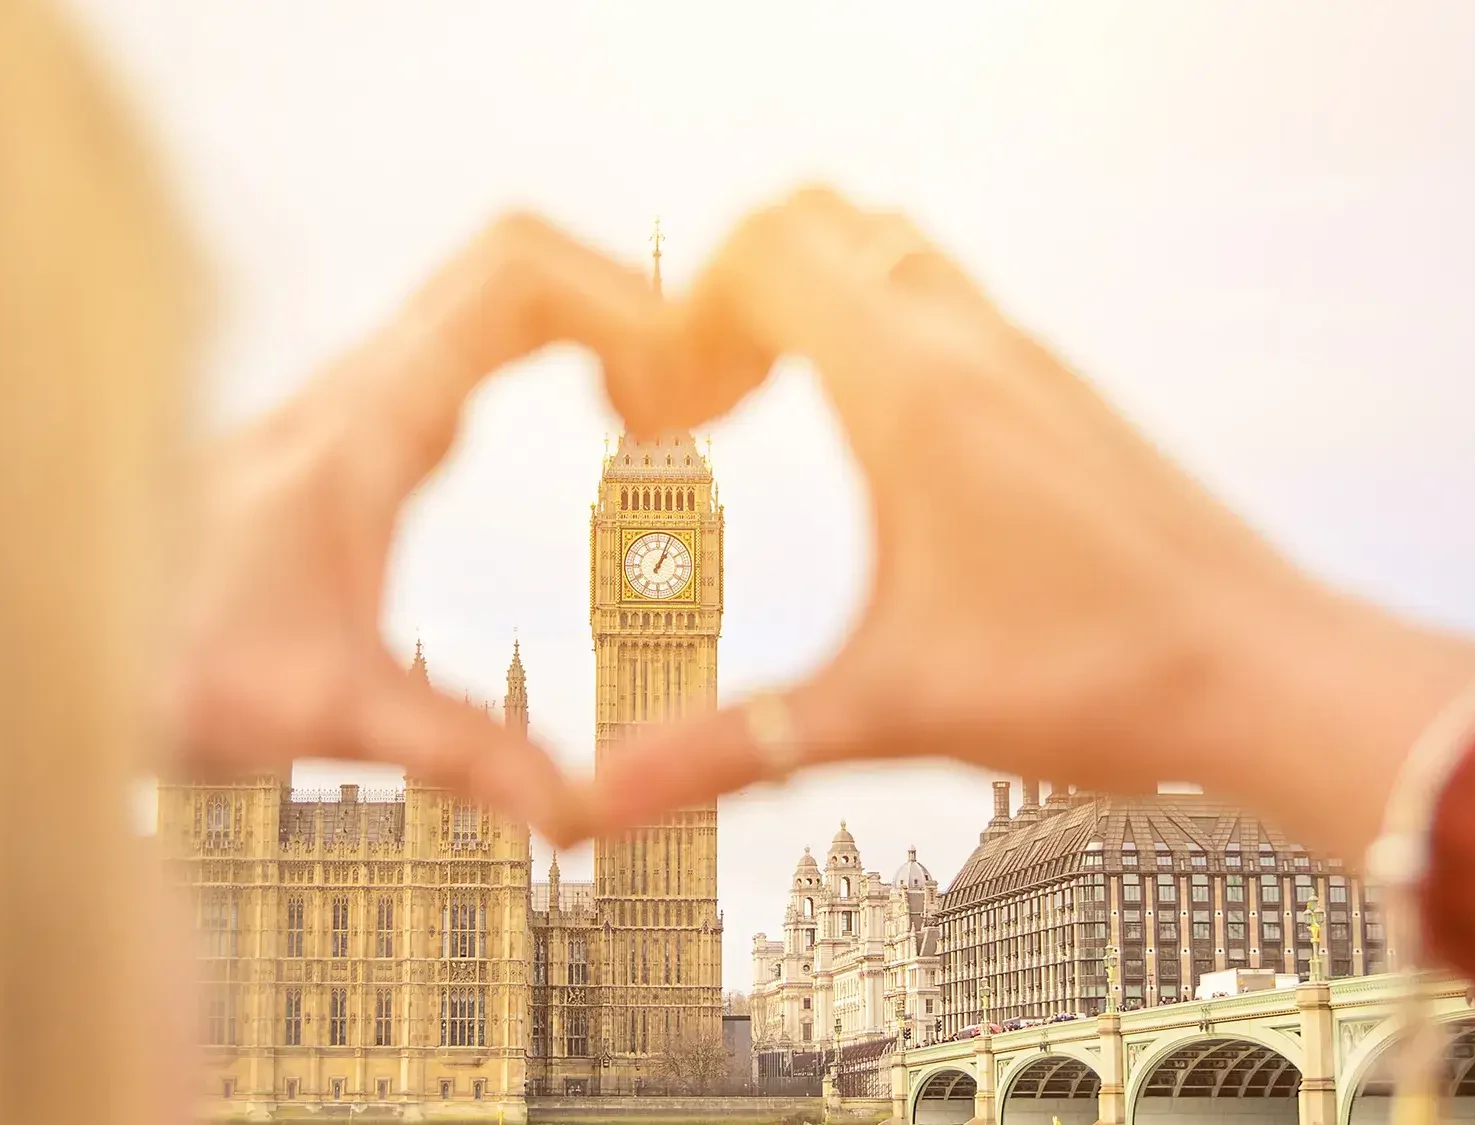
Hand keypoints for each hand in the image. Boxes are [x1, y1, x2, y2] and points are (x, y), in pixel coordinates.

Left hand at [167, 215, 660, 842]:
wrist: (61, 646)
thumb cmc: (166, 669)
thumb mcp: (323, 712)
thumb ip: (459, 754)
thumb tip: (572, 812)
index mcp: (365, 425)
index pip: (514, 279)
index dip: (622, 297)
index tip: (681, 385)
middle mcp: (356, 389)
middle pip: (515, 266)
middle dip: (624, 305)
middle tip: (690, 397)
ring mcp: (352, 399)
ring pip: (491, 293)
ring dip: (591, 322)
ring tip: (660, 410)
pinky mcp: (353, 429)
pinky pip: (474, 335)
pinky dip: (554, 346)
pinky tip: (594, 415)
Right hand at [580, 187, 1474, 860]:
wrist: (1265, 675)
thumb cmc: (1095, 681)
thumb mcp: (886, 710)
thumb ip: (729, 746)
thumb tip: (600, 802)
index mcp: (912, 393)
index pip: (764, 251)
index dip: (684, 312)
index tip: (672, 412)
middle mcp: (968, 345)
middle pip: (816, 218)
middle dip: (731, 286)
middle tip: (708, 397)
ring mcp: (1022, 355)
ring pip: (886, 244)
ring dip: (807, 293)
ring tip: (772, 405)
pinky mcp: (1057, 388)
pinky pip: (942, 296)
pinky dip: (873, 322)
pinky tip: (872, 443)